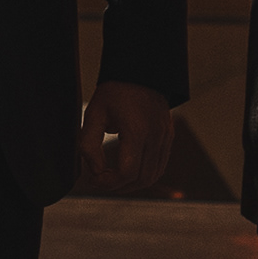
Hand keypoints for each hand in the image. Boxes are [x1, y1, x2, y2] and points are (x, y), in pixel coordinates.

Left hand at [79, 80, 177, 194]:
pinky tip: (127, 171)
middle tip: (99, 181)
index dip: (108, 182)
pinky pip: (159, 166)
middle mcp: (155, 137)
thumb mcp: (93, 114)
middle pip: (141, 179)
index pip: (127, 172)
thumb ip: (88, 144)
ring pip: (152, 177)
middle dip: (118, 186)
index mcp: (137, 130)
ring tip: (112, 179)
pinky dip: (144, 175)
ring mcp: (165, 138)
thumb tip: (95, 171)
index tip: (93, 178)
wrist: (140, 71)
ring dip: (131, 184)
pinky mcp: (168, 137)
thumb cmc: (114, 92)